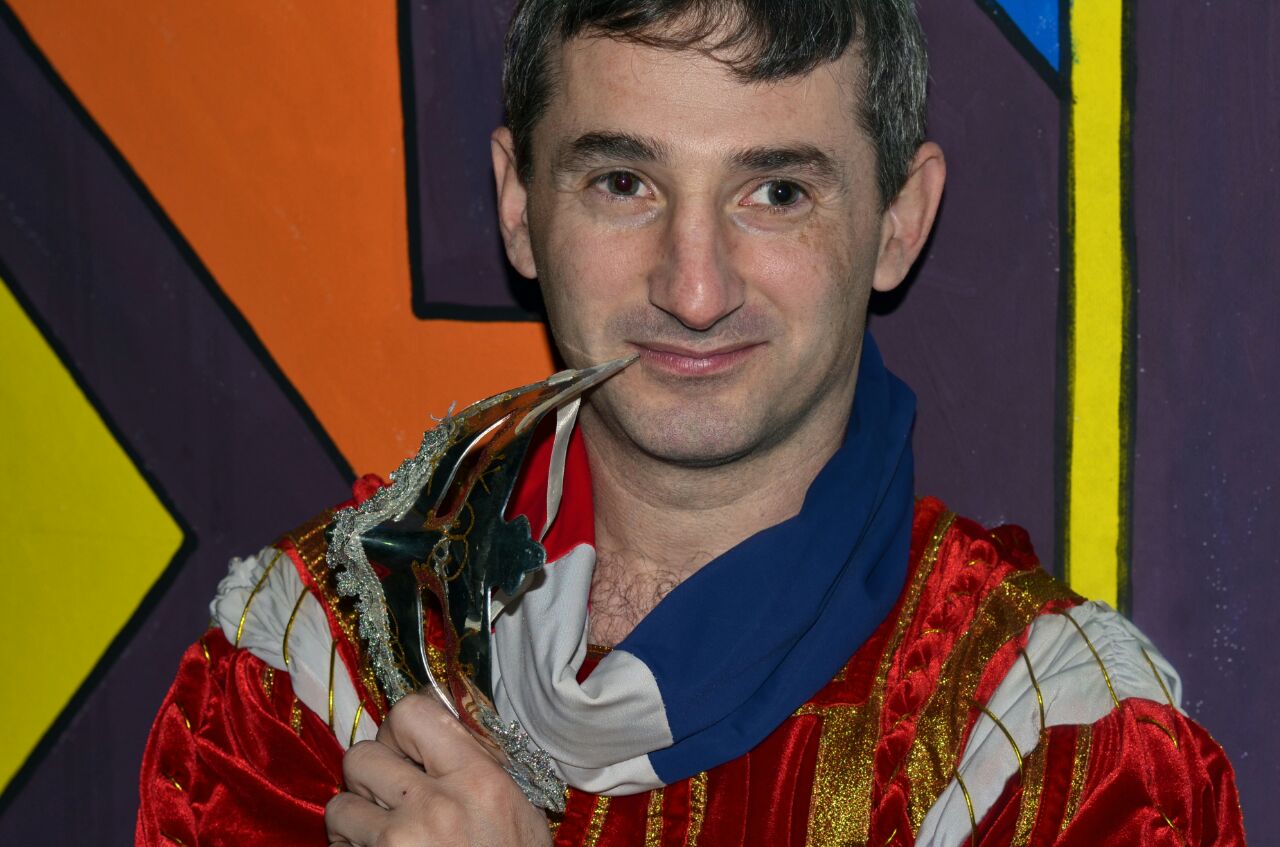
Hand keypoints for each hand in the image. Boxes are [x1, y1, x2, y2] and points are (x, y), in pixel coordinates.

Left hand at [325, 691, 551, 846]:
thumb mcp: (515, 809)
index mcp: (477, 779)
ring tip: (382, 839)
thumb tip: (433, 734)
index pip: (410, 714)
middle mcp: (435, 806)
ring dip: (353, 823)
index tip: (407, 752)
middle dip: (369, 779)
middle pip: (360, 756)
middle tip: (390, 799)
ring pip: (337, 808)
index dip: (399, 731)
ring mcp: (398, 845)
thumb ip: (477, 766)